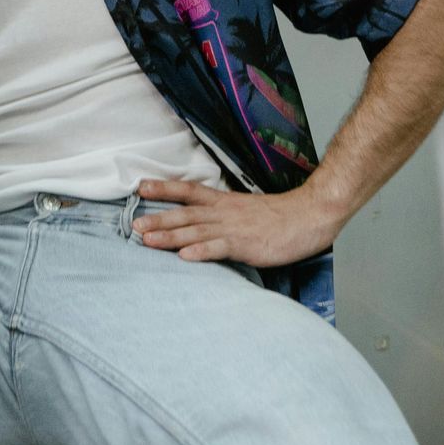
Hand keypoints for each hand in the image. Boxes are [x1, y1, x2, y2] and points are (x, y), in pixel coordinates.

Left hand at [132, 180, 345, 267]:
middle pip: (185, 213)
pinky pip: (220, 248)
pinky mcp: (246, 245)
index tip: (140, 187)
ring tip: (147, 241)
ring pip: (195, 231)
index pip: (189, 191)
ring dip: (170, 236)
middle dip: (158, 219)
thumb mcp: (247, 210)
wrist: (310, 215)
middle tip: (133, 225)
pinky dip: (201, 252)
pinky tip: (185, 257)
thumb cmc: (282, 217)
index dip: (164, 189)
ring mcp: (234, 228)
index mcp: (224, 202)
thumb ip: (225, 215)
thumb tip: (206, 223)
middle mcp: (224, 213)